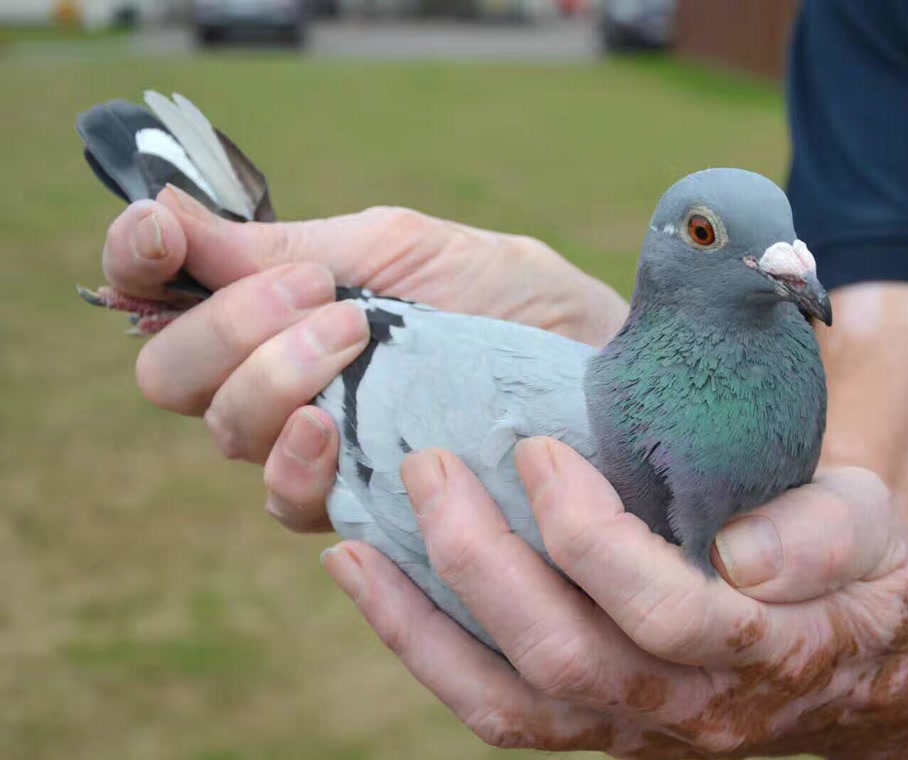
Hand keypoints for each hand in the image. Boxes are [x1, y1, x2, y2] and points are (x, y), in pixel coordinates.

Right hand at [100, 187, 627, 529]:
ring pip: (228, 431)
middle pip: (174, 374)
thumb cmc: (508, 295)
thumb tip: (163, 214)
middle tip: (321, 293)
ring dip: (273, 376)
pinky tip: (335, 425)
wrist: (590, 362)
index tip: (160, 233)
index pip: (163, 294)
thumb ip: (283, 245)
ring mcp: (317, 446)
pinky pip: (287, 498)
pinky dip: (298, 455)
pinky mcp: (361, 504)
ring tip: (356, 334)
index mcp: (279, 307)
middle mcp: (282, 380)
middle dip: (226, 327)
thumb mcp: (400, 247)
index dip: (136, 262)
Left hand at [322, 440, 907, 758]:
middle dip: (481, 560)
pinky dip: (428, 652)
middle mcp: (685, 709)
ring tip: (355, 546)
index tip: (537, 446)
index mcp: (759, 648)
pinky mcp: (594, 726)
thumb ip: (821, 534)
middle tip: (430, 466)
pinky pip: (497, 709)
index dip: (587, 534)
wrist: (863, 665)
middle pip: (562, 656)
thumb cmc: (860, 575)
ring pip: (510, 702)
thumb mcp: (869, 529)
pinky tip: (378, 587)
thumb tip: (740, 549)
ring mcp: (632, 729)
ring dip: (424, 625)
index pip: (660, 609)